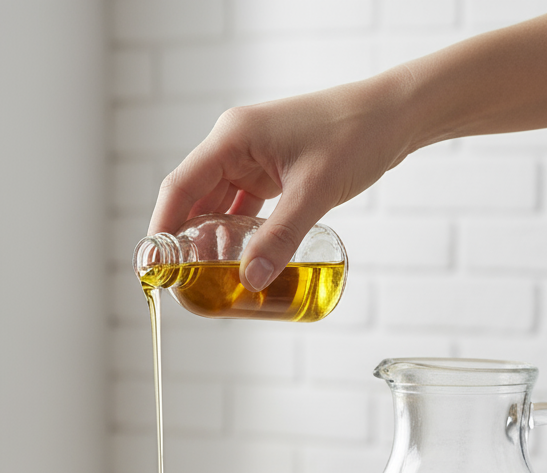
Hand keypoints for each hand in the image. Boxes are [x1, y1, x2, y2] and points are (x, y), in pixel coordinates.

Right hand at [148, 71, 414, 291]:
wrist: (395, 115)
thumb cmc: (357, 135)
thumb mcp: (316, 191)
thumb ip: (281, 238)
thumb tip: (250, 280)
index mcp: (233, 137)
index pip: (180, 188)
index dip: (161, 229)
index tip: (151, 266)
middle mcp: (234, 144)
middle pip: (194, 199)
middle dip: (185, 241)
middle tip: (181, 283)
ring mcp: (251, 156)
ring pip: (217, 205)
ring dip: (212, 240)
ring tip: (208, 279)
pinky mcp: (270, 169)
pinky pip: (242, 206)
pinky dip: (237, 232)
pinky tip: (238, 259)